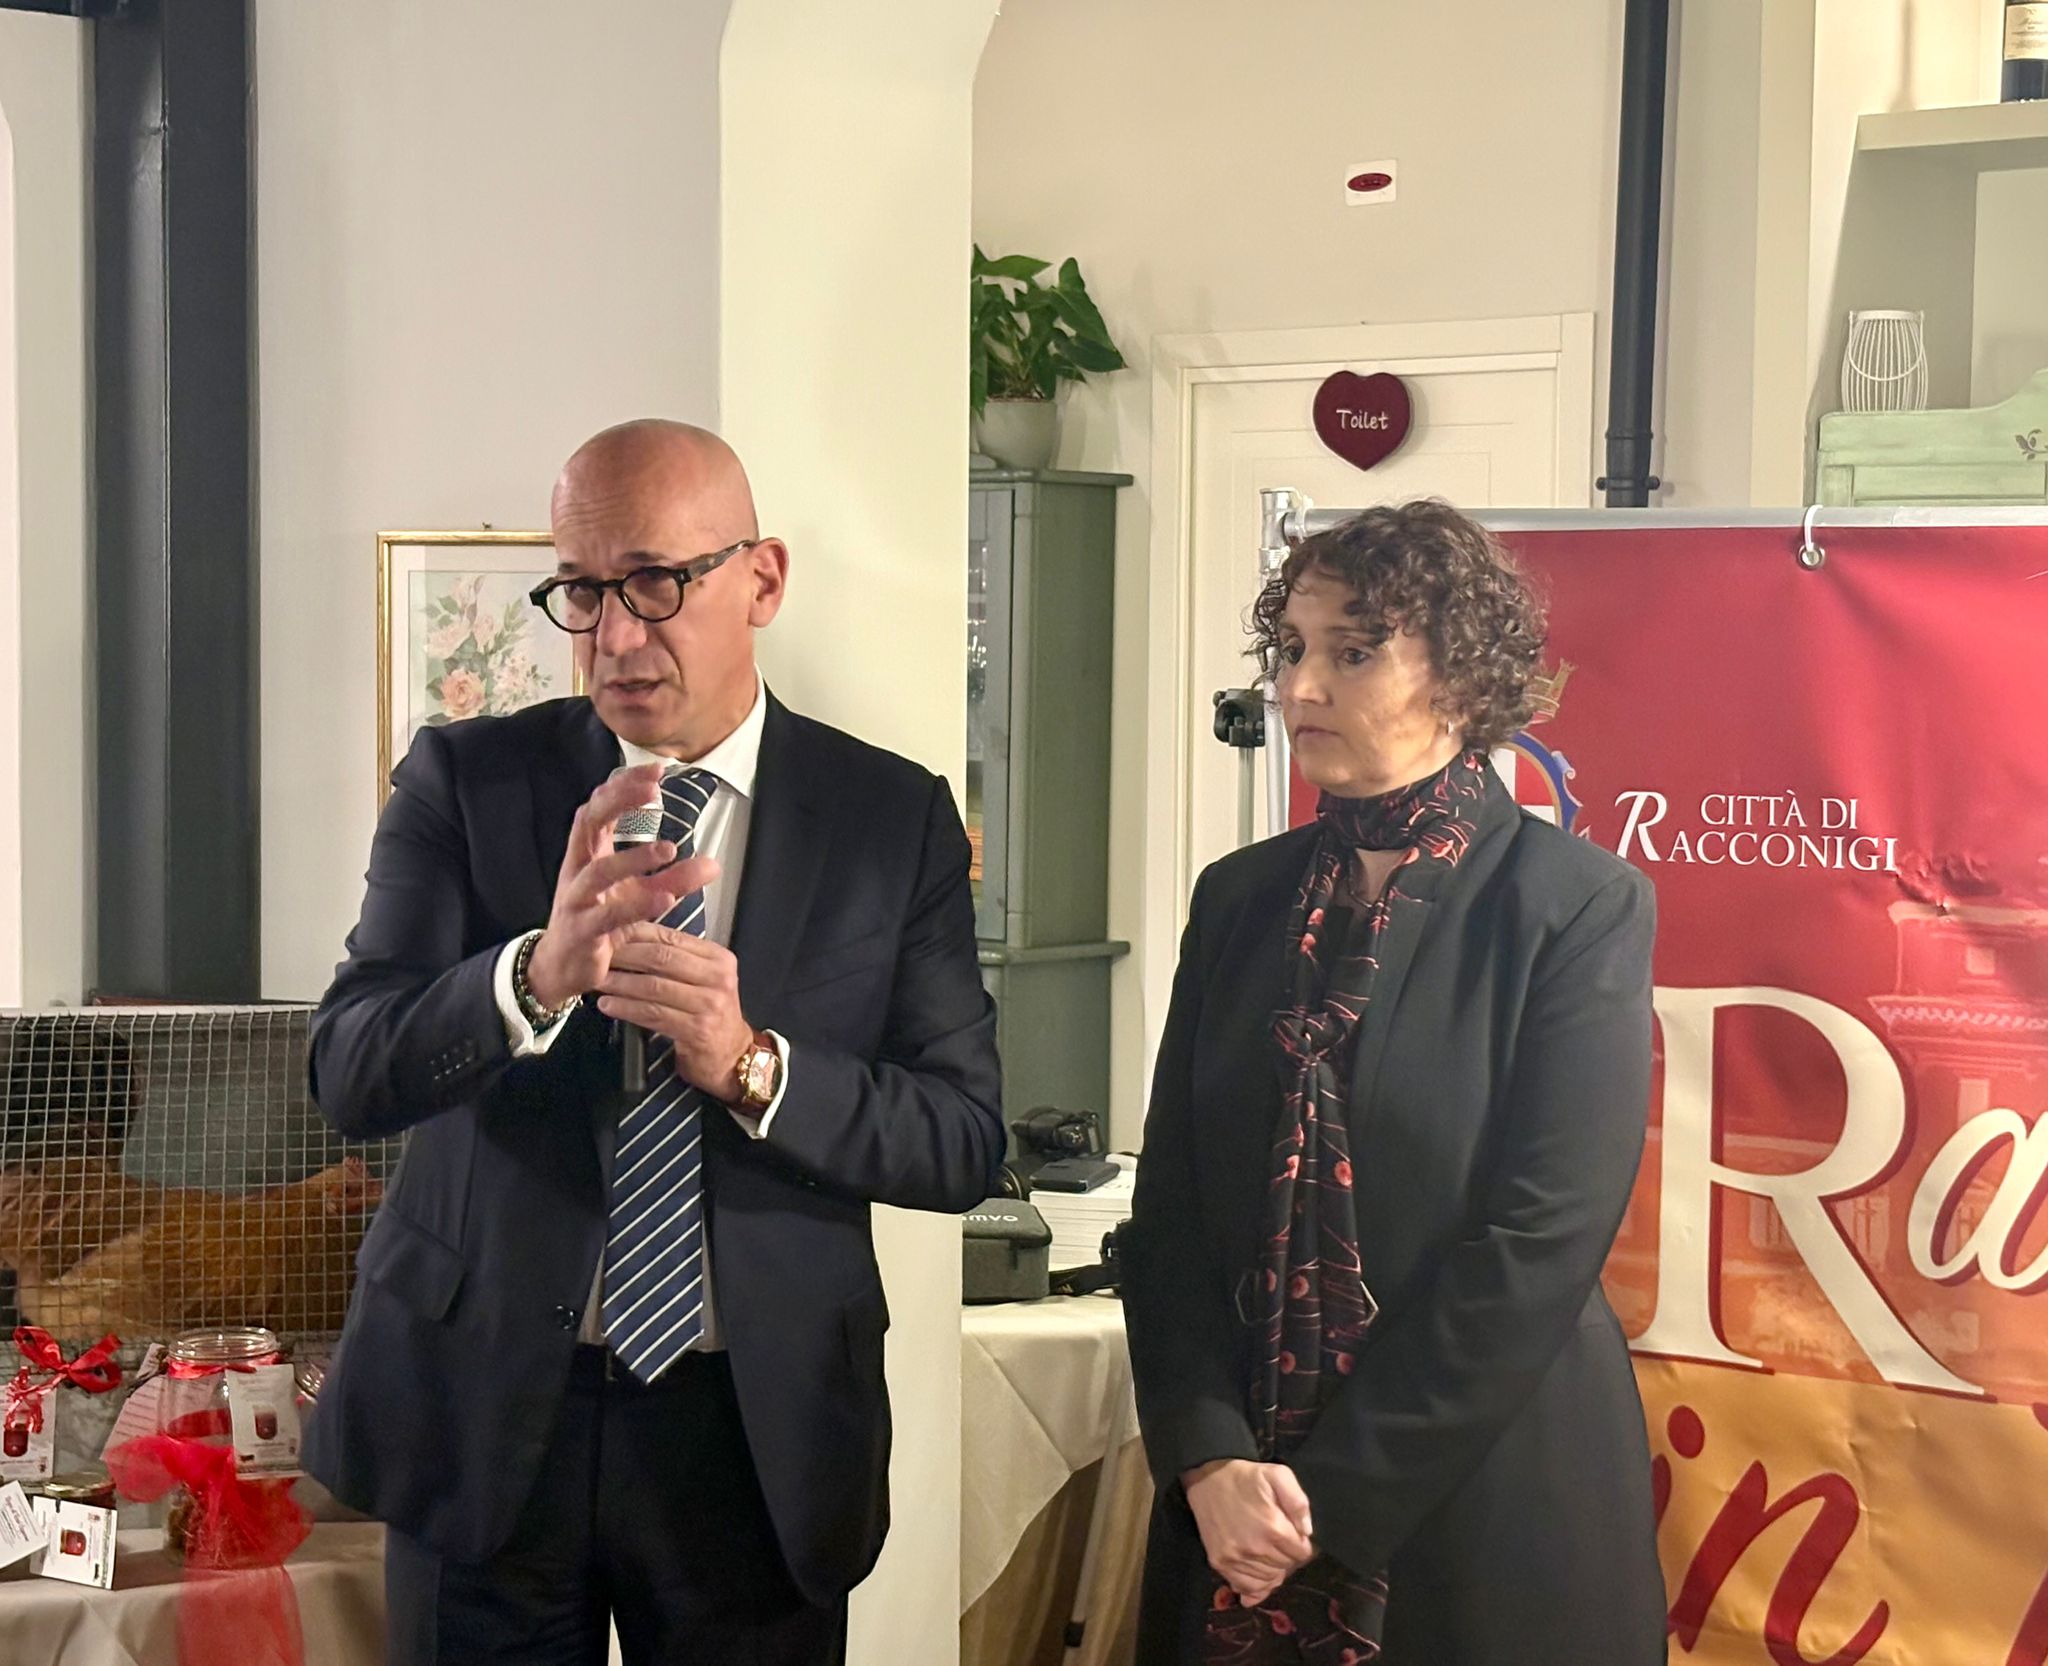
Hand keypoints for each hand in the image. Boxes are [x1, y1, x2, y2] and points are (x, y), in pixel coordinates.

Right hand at [525, 765, 719, 1010]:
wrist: (564, 966)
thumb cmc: (600, 922)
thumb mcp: (641, 895)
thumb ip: (675, 878)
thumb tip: (713, 865)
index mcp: (588, 853)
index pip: (599, 806)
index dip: (623, 785)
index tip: (656, 770)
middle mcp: (577, 870)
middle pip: (588, 823)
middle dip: (617, 801)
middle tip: (652, 789)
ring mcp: (577, 901)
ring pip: (598, 872)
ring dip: (633, 858)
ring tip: (668, 849)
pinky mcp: (582, 931)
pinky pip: (608, 916)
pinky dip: (636, 906)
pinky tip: (666, 899)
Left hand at [596, 922, 754, 1100]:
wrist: (730, 1056)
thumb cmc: (709, 1014)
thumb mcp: (702, 979)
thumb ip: (676, 958)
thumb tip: (631, 936)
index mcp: (718, 958)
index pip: (671, 937)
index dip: (636, 934)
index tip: (609, 933)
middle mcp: (717, 978)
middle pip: (661, 958)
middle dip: (624, 956)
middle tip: (596, 955)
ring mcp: (709, 1004)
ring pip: (654, 987)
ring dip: (620, 983)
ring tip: (596, 981)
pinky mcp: (697, 1030)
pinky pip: (653, 1014)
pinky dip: (626, 1008)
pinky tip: (608, 1004)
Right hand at [1182, 1459, 1314, 1607]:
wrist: (1207, 1479)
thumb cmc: (1246, 1477)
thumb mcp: (1278, 1475)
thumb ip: (1298, 1502)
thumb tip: (1307, 1532)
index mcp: (1273, 1528)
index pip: (1302, 1554)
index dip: (1301, 1544)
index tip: (1294, 1535)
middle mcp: (1254, 1548)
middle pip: (1285, 1567)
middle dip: (1287, 1556)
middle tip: (1279, 1541)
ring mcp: (1235, 1558)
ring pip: (1268, 1579)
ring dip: (1273, 1569)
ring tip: (1268, 1551)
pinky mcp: (1220, 1563)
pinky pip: (1247, 1587)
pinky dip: (1257, 1583)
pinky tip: (1258, 1569)